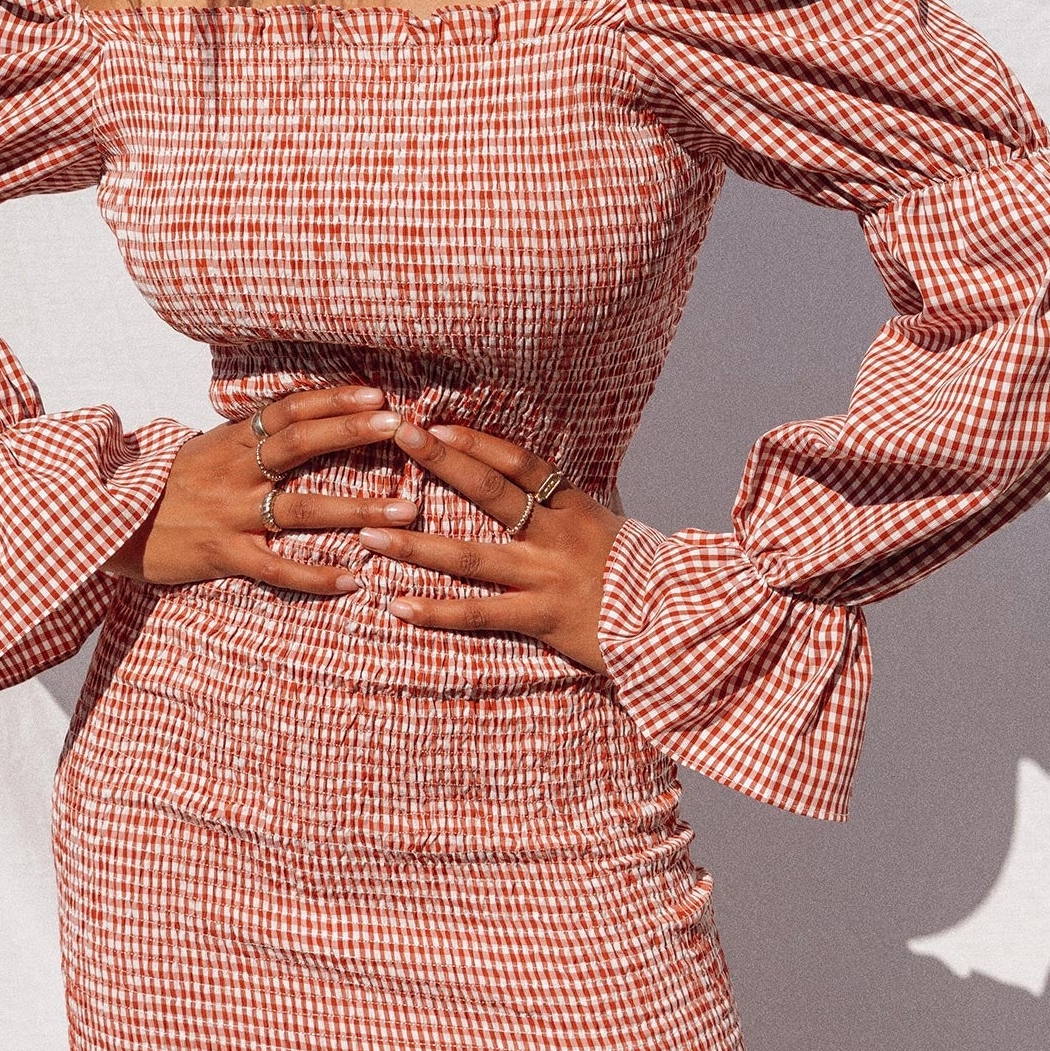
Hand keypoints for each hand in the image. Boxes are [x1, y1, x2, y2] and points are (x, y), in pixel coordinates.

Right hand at [102, 384, 419, 592]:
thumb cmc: (166, 488)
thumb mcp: (205, 451)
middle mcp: (235, 472)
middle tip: (403, 428)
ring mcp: (230, 514)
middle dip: (355, 433)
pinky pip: (277, 568)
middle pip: (301, 444)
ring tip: (405, 511)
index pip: (290, 409)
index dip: (335, 399)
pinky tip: (354, 580)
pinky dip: (316, 576)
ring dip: (358, 508)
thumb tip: (303, 421)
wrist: (106, 524)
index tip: (379, 393)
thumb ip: (252, 440)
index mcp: (231, 441)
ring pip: (302, 508)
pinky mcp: (223, 555)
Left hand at [356, 419, 627, 672]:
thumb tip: (545, 486)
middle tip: (398, 434)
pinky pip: (479, 614)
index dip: (478, 441)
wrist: (680, 627)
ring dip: (416, 544)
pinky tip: (397, 605)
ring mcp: (547, 577)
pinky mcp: (542, 619)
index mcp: (577, 507)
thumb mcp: (614, 530)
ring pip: (470, 556)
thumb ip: (575, 509)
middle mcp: (558, 535)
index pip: (521, 463)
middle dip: (441, 461)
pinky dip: (435, 611)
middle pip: (491, 491)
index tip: (437, 423)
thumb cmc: (643, 578)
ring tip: (369, 534)